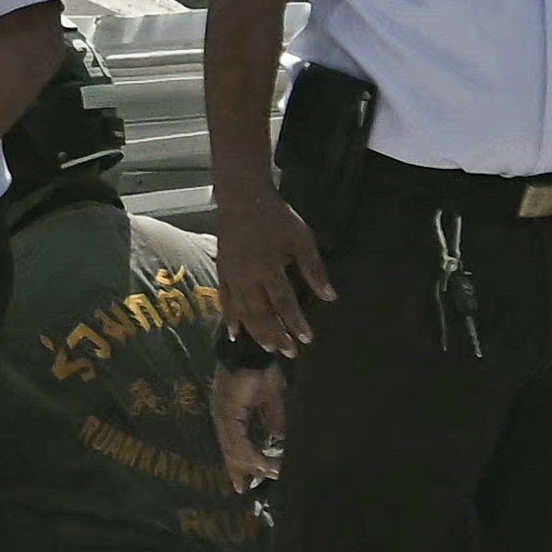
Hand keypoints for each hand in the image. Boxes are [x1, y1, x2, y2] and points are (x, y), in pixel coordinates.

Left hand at [215, 356, 290, 498]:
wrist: (254, 350)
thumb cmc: (260, 370)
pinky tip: (262, 463)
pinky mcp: (226, 411)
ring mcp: (222, 414)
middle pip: (229, 451)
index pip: (232, 445)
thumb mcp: (271, 401)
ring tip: (269, 475)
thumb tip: (279, 440)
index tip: (243, 485)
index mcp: (230, 414)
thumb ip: (273, 421)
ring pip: (233, 449)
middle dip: (239, 471)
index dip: (237, 465)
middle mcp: (222, 416)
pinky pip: (236, 440)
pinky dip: (249, 454)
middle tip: (247, 489)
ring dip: (251, 465)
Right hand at [219, 185, 332, 353]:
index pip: (284, 302)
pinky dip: (229, 317)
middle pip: (261, 313)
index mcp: (268, 267)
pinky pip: (224, 299)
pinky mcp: (222, 271)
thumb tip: (329, 297)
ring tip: (269, 347)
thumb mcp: (301, 239)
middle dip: (276, 335)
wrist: (242, 198)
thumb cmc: (276, 217)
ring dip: (256, 331)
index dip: (295, 322)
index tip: (306, 339)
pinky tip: (235, 332)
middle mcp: (247, 276)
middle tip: (290, 352)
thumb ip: (314, 269)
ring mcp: (231, 275)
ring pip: (242, 311)